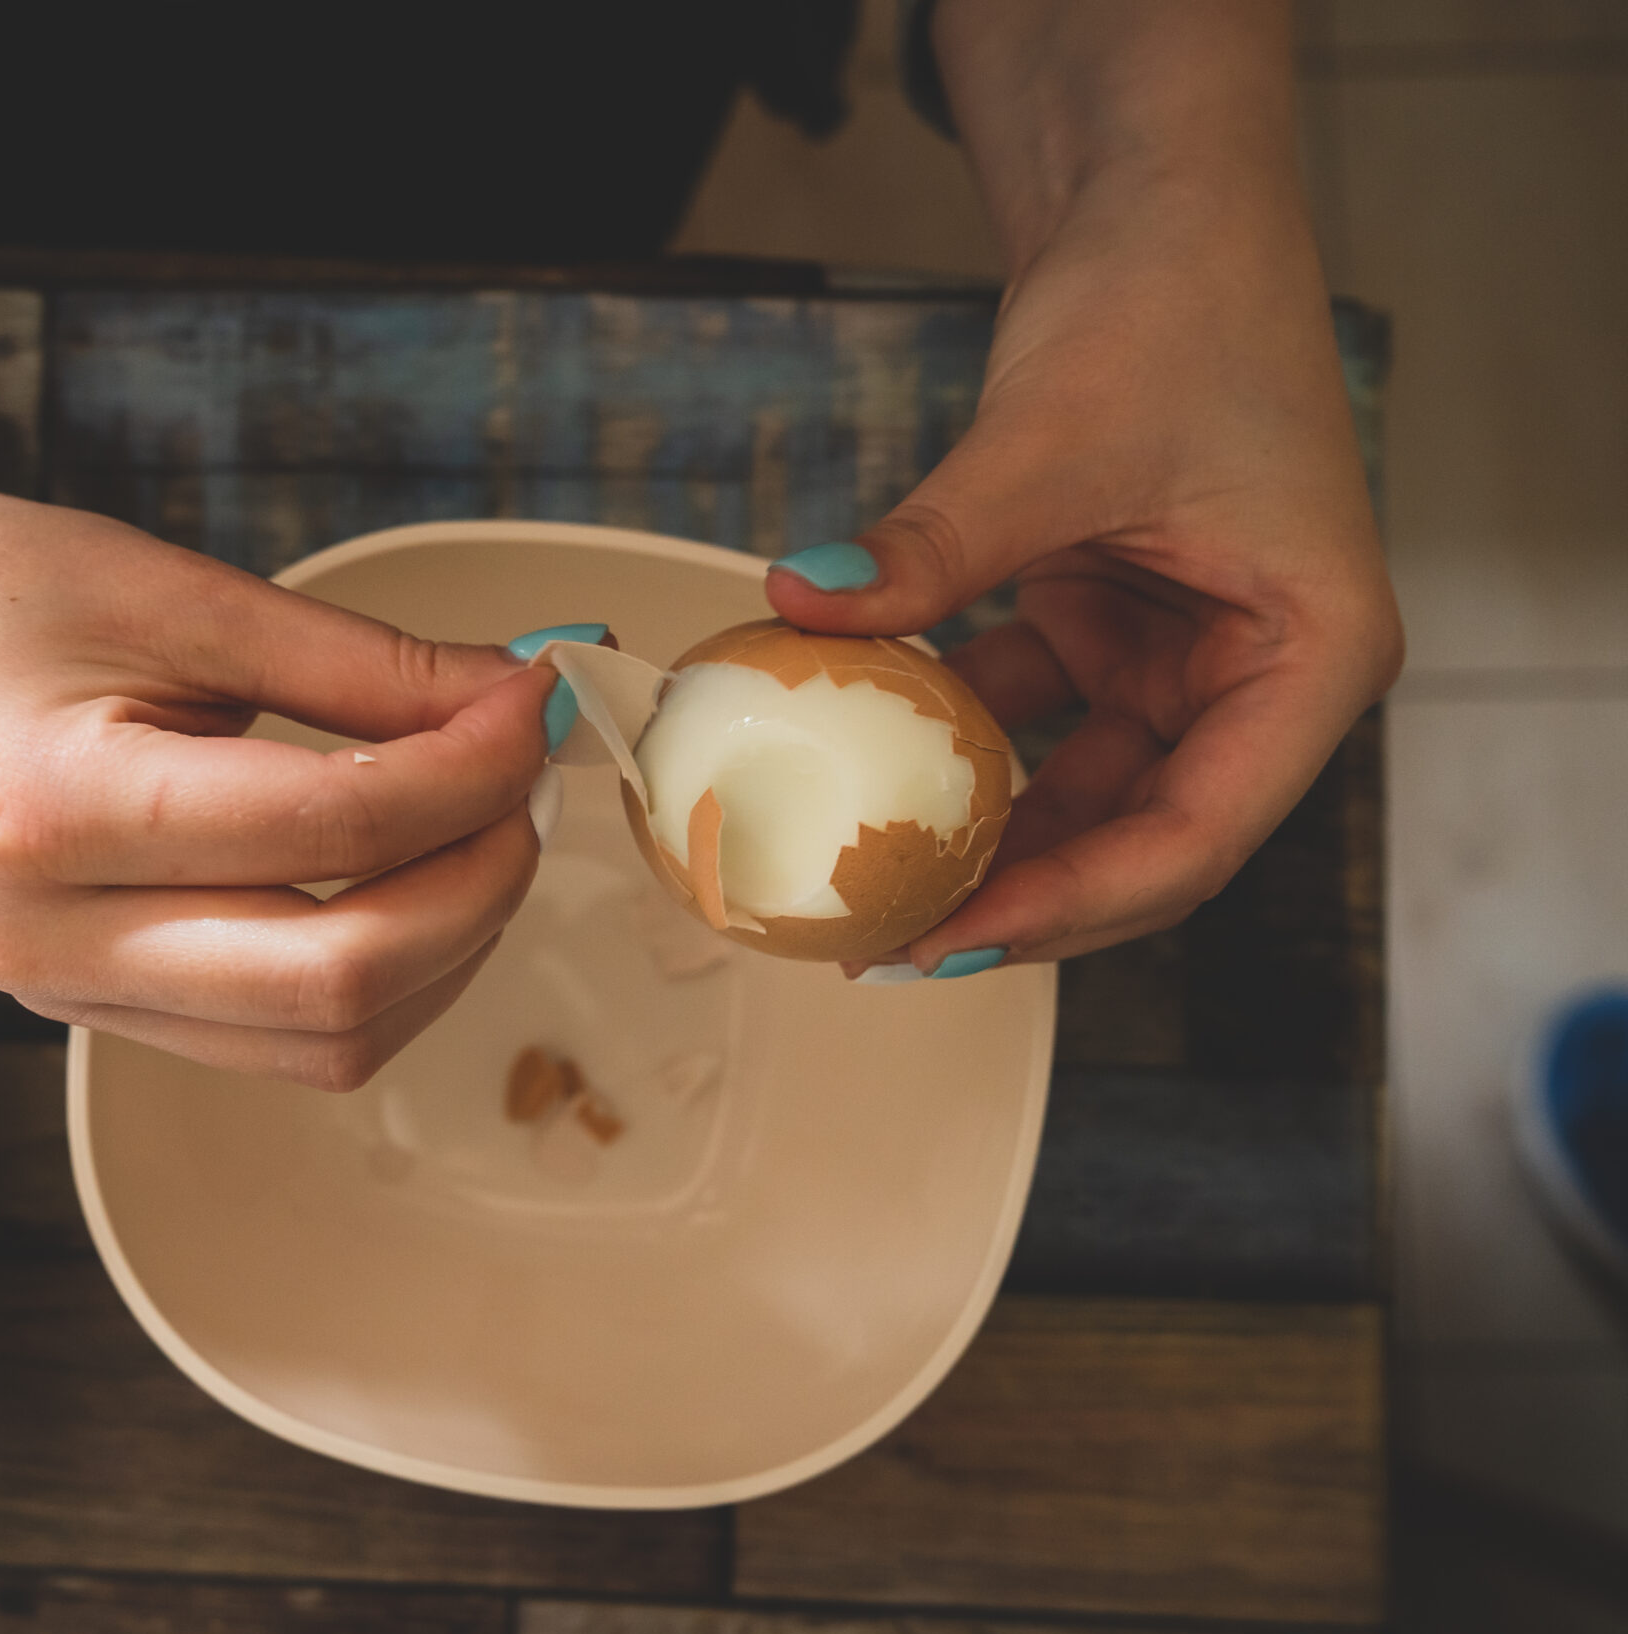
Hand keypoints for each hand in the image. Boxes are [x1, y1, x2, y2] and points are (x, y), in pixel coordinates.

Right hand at [0, 484, 552, 1085]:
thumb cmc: (12, 598)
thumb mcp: (190, 596)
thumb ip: (366, 666)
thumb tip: (521, 704)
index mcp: (48, 809)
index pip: (325, 827)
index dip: (467, 773)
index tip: (534, 706)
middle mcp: (46, 936)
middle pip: (337, 979)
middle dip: (478, 883)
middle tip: (525, 785)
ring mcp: (67, 997)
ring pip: (329, 1042)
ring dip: (448, 947)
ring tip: (479, 830)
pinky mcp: (102, 1018)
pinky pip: (289, 1044)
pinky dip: (386, 977)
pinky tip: (412, 883)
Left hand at [766, 0, 1400, 972]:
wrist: (1157, 207)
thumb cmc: (1167, 305)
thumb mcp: (1051, 441)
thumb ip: (934, 546)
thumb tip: (800, 605)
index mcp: (1313, 657)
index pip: (1194, 835)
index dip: (1068, 905)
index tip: (945, 937)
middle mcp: (1264, 676)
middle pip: (1139, 841)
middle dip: (1015, 897)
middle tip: (883, 944)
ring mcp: (1188, 658)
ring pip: (1077, 794)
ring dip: (975, 831)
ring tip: (859, 880)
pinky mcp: (1115, 630)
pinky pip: (1029, 720)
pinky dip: (951, 740)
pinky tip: (857, 765)